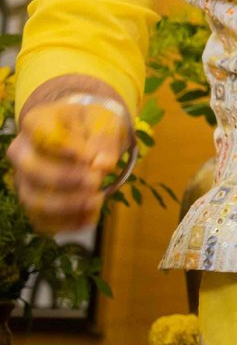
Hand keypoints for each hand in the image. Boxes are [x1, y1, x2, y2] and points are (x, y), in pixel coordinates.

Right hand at [7, 90, 130, 234]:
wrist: (84, 130)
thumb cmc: (92, 122)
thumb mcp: (105, 122)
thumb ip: (106, 141)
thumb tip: (104, 166)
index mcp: (37, 122)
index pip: (43, 136)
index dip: (65, 149)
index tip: (90, 157)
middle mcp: (22, 151)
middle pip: (32, 170)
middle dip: (64, 179)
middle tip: (95, 181)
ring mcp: (24, 178)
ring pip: (33, 198)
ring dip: (65, 205)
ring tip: (97, 202)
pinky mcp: (33, 200)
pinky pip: (40, 219)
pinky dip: (64, 223)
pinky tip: (90, 219)